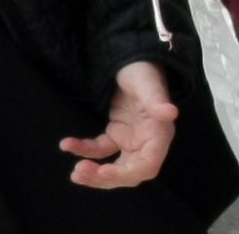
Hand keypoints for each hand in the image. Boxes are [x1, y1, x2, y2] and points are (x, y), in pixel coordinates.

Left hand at [62, 61, 177, 188]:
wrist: (132, 61)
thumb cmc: (143, 71)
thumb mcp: (148, 83)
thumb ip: (156, 100)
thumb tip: (171, 112)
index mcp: (159, 136)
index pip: (147, 165)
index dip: (127, 173)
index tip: (104, 172)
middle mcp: (147, 143)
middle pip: (129, 172)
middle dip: (106, 178)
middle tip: (79, 173)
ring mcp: (131, 140)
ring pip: (115, 165)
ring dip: (96, 172)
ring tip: (75, 173)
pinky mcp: (117, 133)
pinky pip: (102, 148)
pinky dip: (86, 150)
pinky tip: (67, 145)